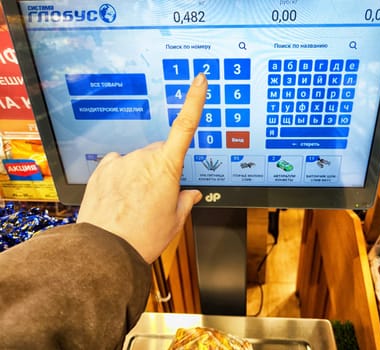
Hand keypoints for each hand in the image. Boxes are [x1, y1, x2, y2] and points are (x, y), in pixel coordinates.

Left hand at [77, 74, 206, 262]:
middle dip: (162, 165)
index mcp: (167, 169)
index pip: (186, 126)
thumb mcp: (174, 222)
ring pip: (138, 159)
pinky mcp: (102, 169)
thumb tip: (193, 195)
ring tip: (136, 201)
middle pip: (160, 151)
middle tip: (158, 194)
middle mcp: (143, 159)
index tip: (200, 81)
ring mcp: (121, 162)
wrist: (106, 251)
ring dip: (141, 172)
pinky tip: (120, 194)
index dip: (194, 100)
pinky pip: (118, 163)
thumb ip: (186, 202)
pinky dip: (123, 174)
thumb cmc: (144, 237)